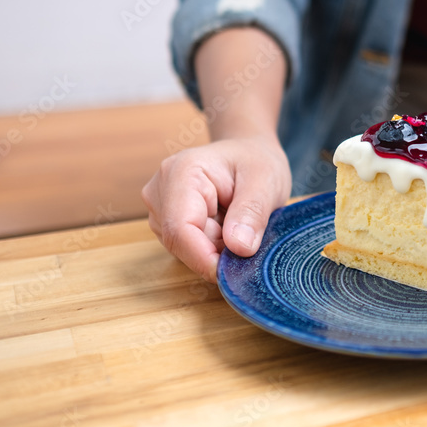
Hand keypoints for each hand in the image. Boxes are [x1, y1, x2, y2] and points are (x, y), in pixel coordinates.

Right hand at [141, 135, 290, 281]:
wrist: (248, 153)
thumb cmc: (256, 161)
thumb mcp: (266, 181)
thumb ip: (252, 213)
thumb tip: (239, 248)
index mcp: (182, 172)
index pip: (181, 229)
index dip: (205, 258)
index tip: (235, 273)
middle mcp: (160, 190)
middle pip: (181, 243)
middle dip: (216, 252)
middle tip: (250, 237)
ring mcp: (160, 207)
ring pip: (184, 249)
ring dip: (215, 249)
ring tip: (239, 225)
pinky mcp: (167, 221)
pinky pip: (188, 248)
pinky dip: (212, 247)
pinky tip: (227, 228)